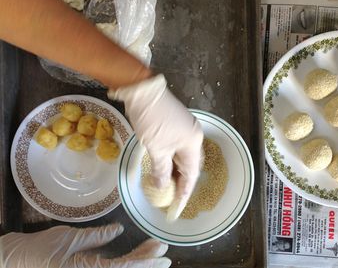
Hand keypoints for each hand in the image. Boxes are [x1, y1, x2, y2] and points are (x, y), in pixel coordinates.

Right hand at [0, 224, 170, 267]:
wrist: (17, 261)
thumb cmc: (39, 250)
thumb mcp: (69, 239)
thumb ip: (96, 237)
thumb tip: (118, 230)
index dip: (144, 262)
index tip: (161, 255)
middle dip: (147, 262)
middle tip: (164, 251)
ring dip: (139, 261)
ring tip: (153, 249)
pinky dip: (127, 263)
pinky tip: (136, 255)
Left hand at [109, 74, 203, 220]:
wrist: (142, 91)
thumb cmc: (151, 120)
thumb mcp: (156, 148)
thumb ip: (161, 170)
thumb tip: (162, 187)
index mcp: (193, 143)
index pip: (191, 174)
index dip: (185, 191)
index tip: (178, 207)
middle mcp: (193, 136)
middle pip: (189, 165)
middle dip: (180, 183)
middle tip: (170, 199)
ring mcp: (185, 130)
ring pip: (182, 157)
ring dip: (174, 172)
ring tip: (165, 188)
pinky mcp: (176, 126)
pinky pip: (176, 149)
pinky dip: (170, 161)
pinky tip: (163, 169)